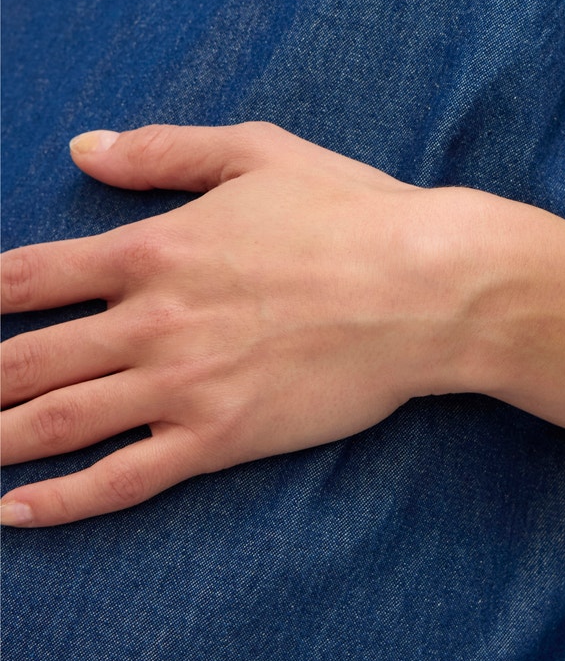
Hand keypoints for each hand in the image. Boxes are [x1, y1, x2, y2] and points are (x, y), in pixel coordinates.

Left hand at [0, 123, 491, 525]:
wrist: (429, 286)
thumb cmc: (352, 211)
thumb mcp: (258, 152)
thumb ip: (164, 151)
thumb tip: (84, 148)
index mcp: (153, 248)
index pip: (26, 277)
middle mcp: (151, 321)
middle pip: (22, 361)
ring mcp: (181, 386)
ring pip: (55, 423)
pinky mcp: (218, 439)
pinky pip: (121, 479)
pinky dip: (59, 503)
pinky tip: (13, 512)